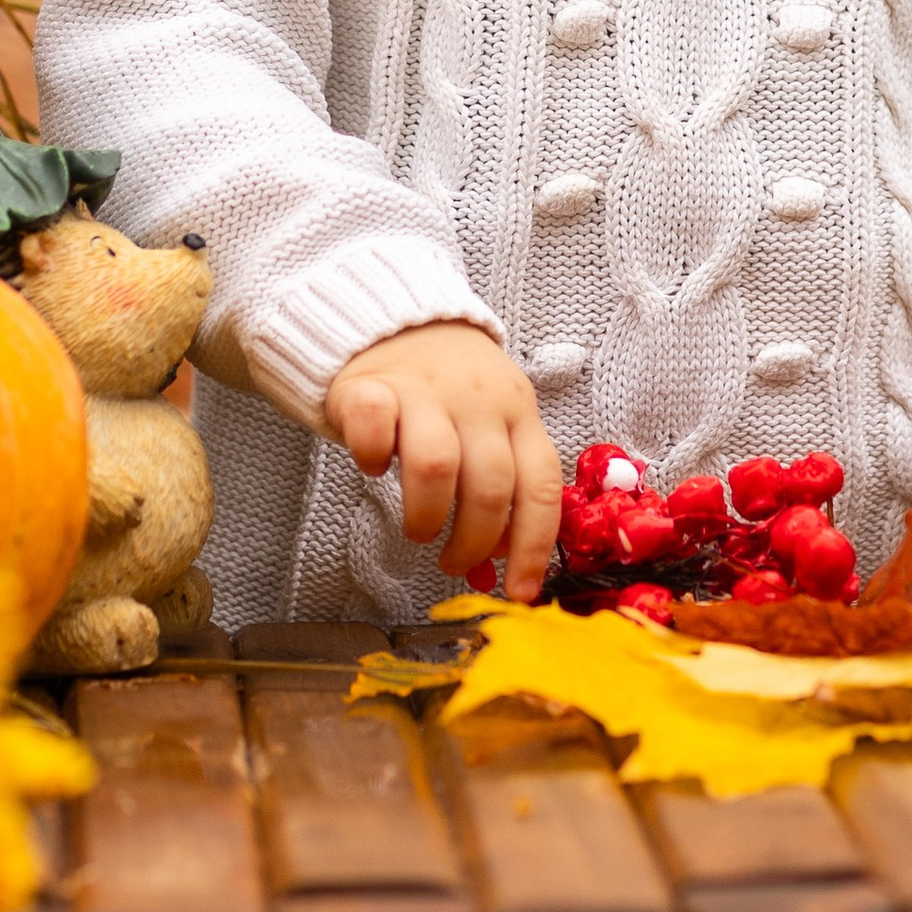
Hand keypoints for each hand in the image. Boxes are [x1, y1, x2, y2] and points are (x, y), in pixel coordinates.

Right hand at [325, 321, 561, 597]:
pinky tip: (374, 468)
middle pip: (488, 485)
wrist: (396, 319)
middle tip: (453, 562)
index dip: (533, 546)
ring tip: (418, 530)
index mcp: (519, 412)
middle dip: (472, 542)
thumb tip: (504, 556)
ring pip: (436, 465)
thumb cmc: (451, 390)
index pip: (540, 485)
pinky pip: (374, 429)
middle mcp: (479, 399)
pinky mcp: (371, 384)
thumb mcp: (493, 424)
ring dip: (426, 516)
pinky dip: (372, 460)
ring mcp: (425, 388)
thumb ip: (503, 479)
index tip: (519, 592)